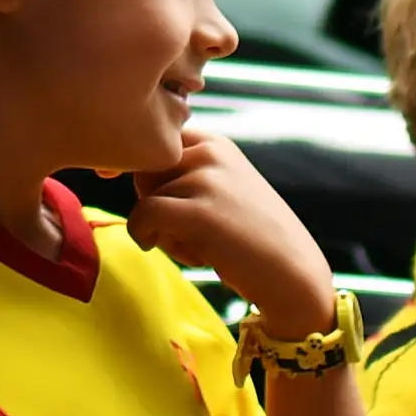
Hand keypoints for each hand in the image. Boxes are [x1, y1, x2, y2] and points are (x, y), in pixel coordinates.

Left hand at [128, 129, 339, 335]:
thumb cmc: (249, 236)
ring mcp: (207, 180)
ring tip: (196, 245)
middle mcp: (211, 152)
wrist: (291, 272)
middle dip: (152, 200)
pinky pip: (143, 216)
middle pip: (143, 169)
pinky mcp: (199, 213)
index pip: (154, 143)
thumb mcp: (221, 188)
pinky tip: (175, 251)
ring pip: (144, 197)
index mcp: (214, 142)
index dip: (142, 171)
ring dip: (160, 229)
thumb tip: (123, 170)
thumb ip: (183, 173)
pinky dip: (145, 236)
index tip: (146, 196)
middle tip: (182, 230)